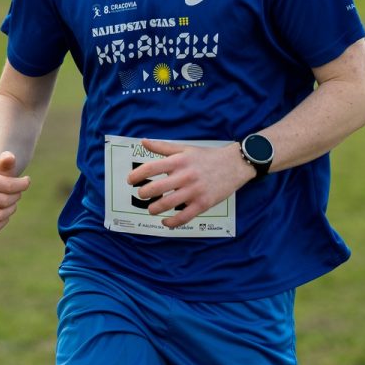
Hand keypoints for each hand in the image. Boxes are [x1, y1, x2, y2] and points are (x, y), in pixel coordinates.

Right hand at [0, 151, 30, 232]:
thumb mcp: (4, 165)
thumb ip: (7, 161)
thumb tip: (9, 157)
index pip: (9, 187)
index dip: (23, 184)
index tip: (27, 180)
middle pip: (5, 202)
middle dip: (16, 197)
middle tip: (16, 192)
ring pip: (1, 216)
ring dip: (11, 209)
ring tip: (9, 201)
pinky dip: (3, 220)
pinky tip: (2, 211)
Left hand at [127, 139, 252, 228]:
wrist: (234, 164)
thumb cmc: (207, 156)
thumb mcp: (185, 148)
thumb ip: (163, 147)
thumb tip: (143, 142)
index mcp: (179, 161)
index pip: (152, 168)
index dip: (137, 175)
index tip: (130, 180)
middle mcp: (185, 175)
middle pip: (156, 188)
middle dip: (144, 194)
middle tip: (141, 195)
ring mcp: (194, 191)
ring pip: (168, 204)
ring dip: (155, 209)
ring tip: (151, 209)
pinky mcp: (203, 203)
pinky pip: (184, 217)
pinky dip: (172, 222)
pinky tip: (166, 222)